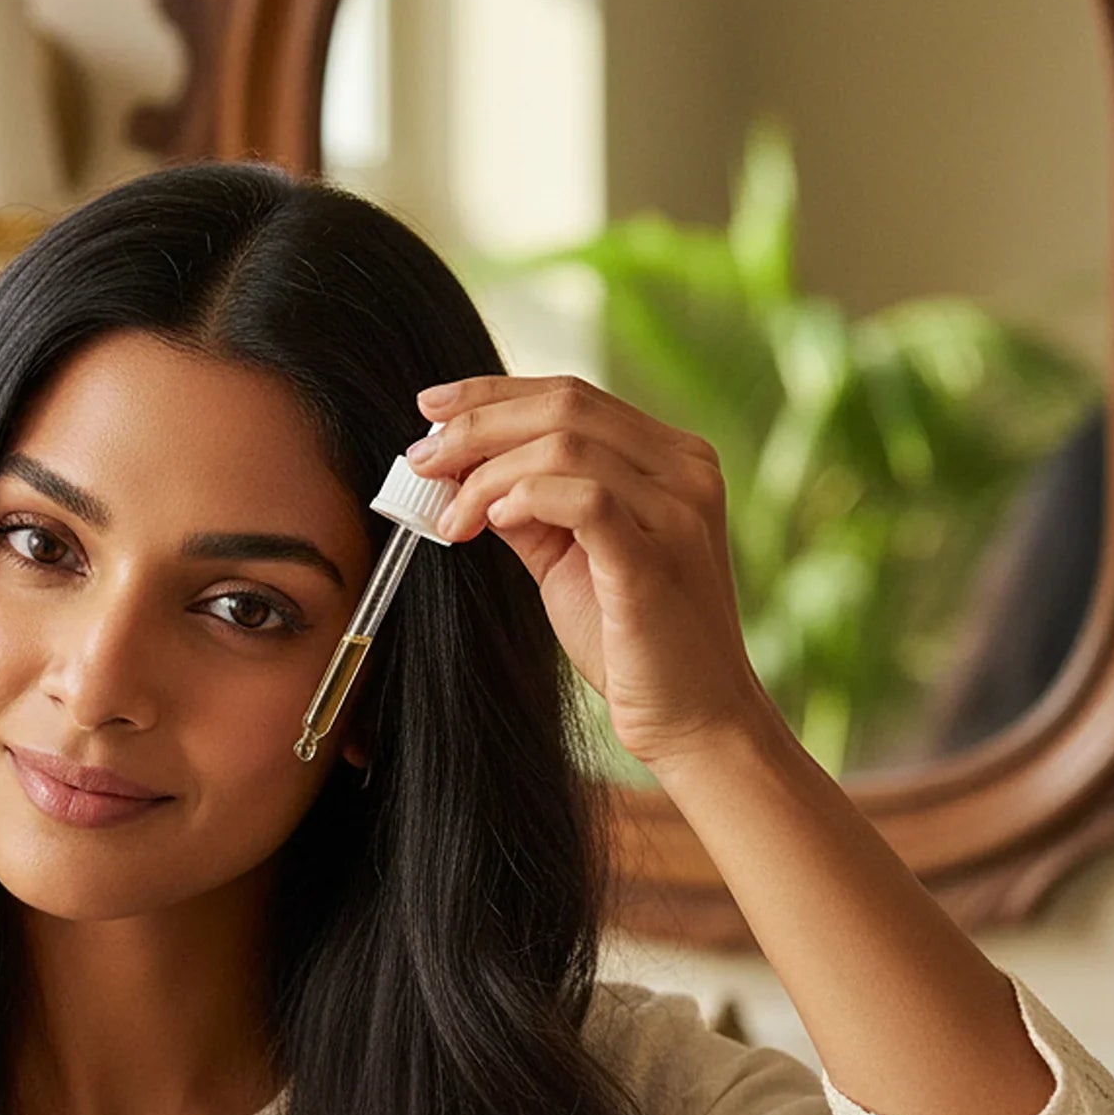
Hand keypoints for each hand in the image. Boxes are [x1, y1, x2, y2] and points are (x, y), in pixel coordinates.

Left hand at [407, 373, 771, 769]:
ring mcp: (678, 511)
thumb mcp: (569, 561)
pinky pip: (585, 498)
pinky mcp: (656, 558)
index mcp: (670, 459)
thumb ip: (528, 510)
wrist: (692, 719)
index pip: (572, 396)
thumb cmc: (634, 645)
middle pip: (564, 407)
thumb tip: (462, 473)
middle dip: (477, 426)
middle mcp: (684, 471)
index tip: (431, 410)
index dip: (492, 395)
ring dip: (489, 473)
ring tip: (451, 514)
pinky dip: (526, 498)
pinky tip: (493, 522)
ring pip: (566, 445)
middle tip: (421, 460)